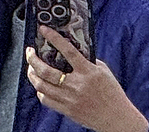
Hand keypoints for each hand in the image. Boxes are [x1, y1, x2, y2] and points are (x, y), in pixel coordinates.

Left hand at [26, 26, 147, 131]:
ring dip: (31, 73)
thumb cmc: (113, 94)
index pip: (68, 51)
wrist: (119, 119)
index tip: (43, 29)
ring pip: (41, 85)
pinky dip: (39, 90)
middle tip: (30, 51)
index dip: (54, 38)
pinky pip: (45, 99)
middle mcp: (77, 85)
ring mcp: (70, 99)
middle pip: (45, 70)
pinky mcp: (67, 111)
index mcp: (88, 72)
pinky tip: (40, 85)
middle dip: (32, 58)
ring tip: (31, 67)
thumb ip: (87, 61)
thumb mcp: (103, 72)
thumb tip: (69, 49)